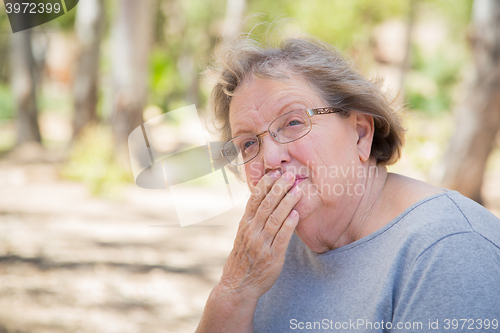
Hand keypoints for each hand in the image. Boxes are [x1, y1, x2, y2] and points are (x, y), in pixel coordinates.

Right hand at [218, 170, 301, 300]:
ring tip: (297, 190)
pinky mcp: (272, 257)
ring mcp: (261, 244)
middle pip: (266, 205)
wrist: (238, 286)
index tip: (274, 173)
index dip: (264, 185)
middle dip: (278, 188)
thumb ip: (253, 219)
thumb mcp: (243, 236)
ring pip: (275, 218)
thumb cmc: (244, 259)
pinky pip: (281, 238)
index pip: (254, 199)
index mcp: (245, 224)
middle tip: (290, 175)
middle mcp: (252, 232)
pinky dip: (289, 224)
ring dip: (287, 203)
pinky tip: (296, 214)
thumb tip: (264, 201)